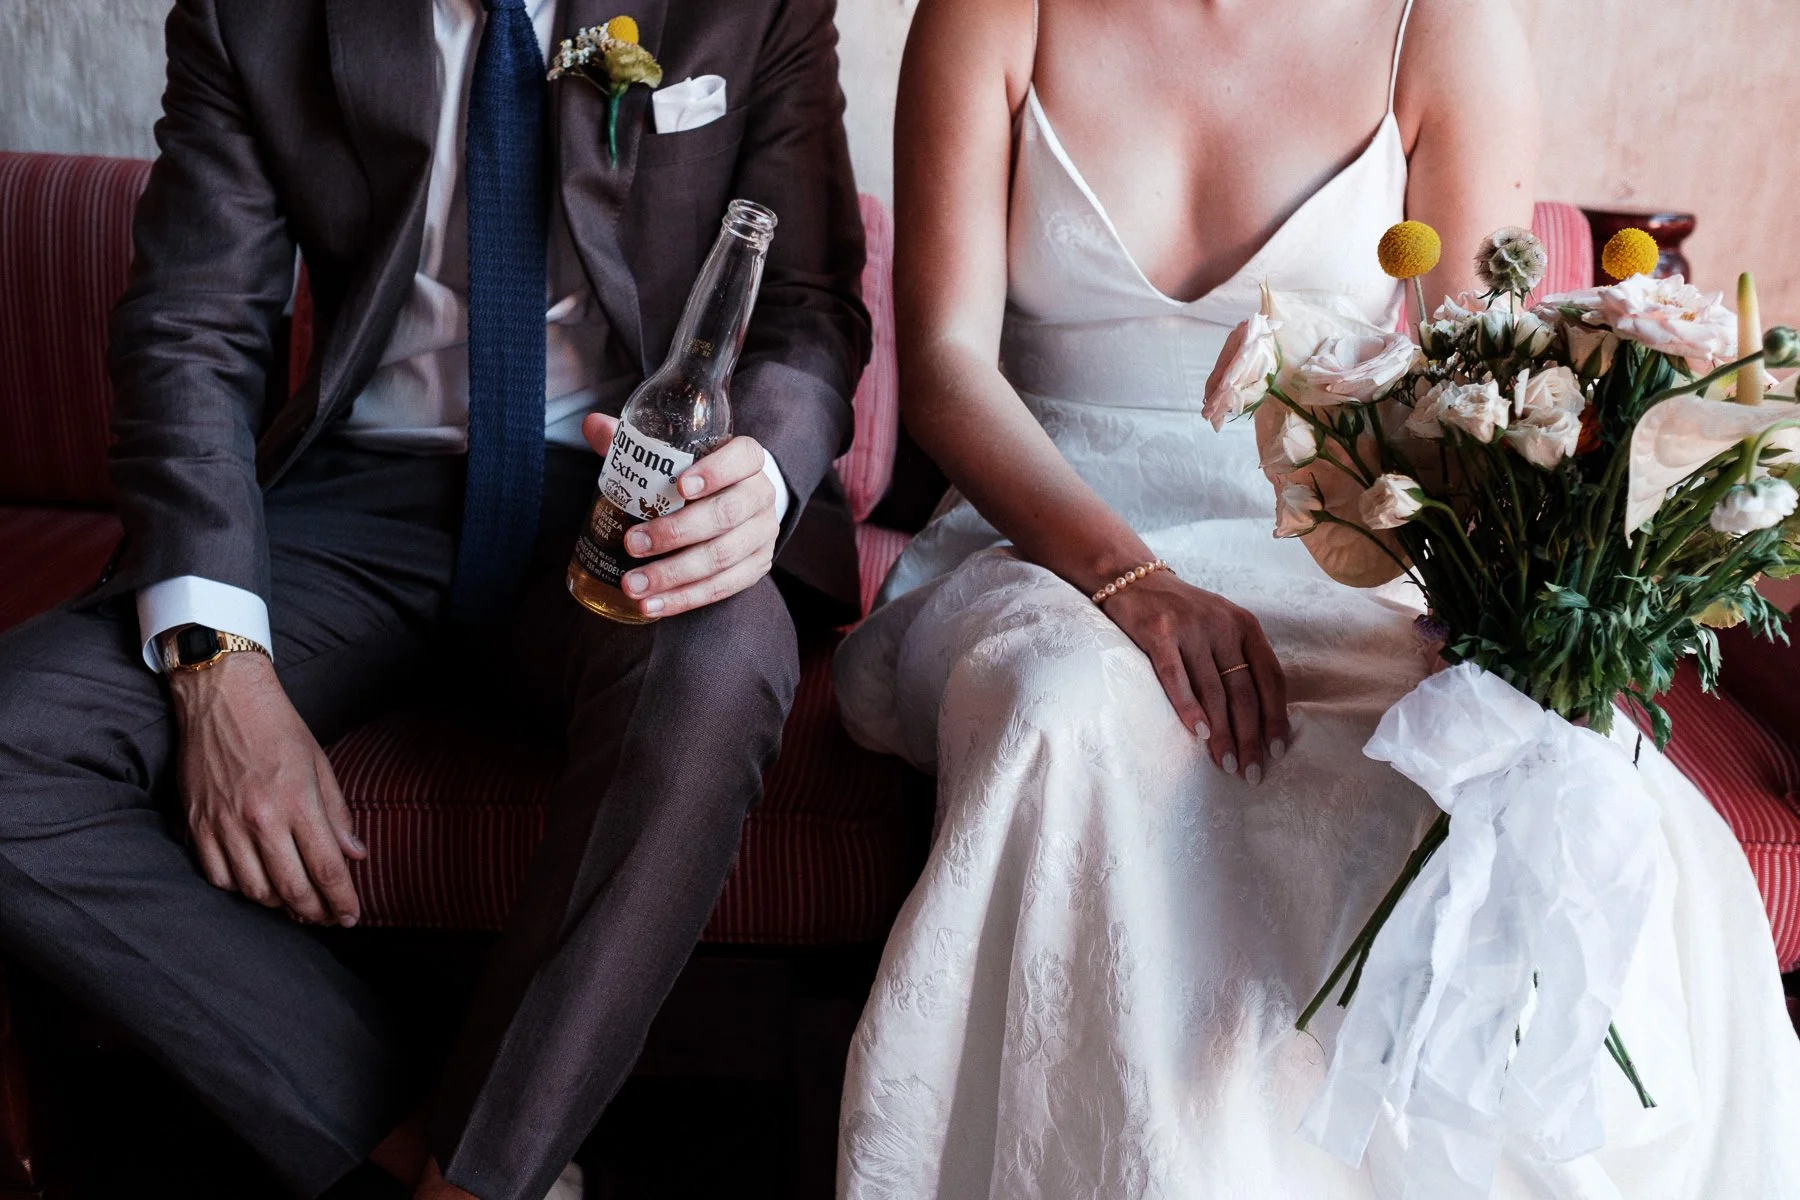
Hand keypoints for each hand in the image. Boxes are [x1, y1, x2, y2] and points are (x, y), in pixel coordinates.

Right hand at [169, 650, 366, 925]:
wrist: (221, 697)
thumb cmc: (278, 727)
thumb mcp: (319, 763)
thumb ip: (337, 814)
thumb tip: (356, 854)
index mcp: (297, 802)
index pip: (327, 868)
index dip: (342, 900)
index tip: (352, 916)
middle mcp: (260, 819)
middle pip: (292, 888)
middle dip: (314, 912)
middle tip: (327, 919)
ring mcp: (224, 825)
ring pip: (253, 890)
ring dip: (278, 905)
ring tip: (296, 904)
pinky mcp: (197, 824)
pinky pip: (217, 876)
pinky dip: (240, 890)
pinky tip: (257, 886)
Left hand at [582, 412, 780, 617]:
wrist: (737, 502)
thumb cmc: (696, 474)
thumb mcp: (673, 453)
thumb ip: (636, 440)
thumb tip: (591, 425)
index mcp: (747, 460)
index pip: (743, 458)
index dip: (716, 471)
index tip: (680, 486)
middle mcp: (761, 495)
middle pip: (727, 514)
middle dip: (676, 532)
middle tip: (632, 544)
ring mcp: (761, 534)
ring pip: (722, 557)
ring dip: (673, 575)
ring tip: (633, 584)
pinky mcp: (755, 567)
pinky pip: (722, 588)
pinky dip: (684, 599)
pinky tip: (653, 606)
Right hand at [1100, 571, 1290, 782]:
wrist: (1134, 578)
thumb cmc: (1181, 614)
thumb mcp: (1220, 625)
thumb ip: (1239, 660)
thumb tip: (1257, 720)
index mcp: (1245, 625)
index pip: (1271, 678)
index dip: (1275, 717)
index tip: (1276, 751)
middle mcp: (1222, 625)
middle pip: (1243, 691)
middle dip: (1249, 737)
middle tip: (1250, 771)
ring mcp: (1190, 628)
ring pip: (1213, 691)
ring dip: (1221, 733)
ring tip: (1226, 763)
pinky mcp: (1158, 633)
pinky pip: (1175, 677)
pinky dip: (1188, 707)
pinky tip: (1197, 733)